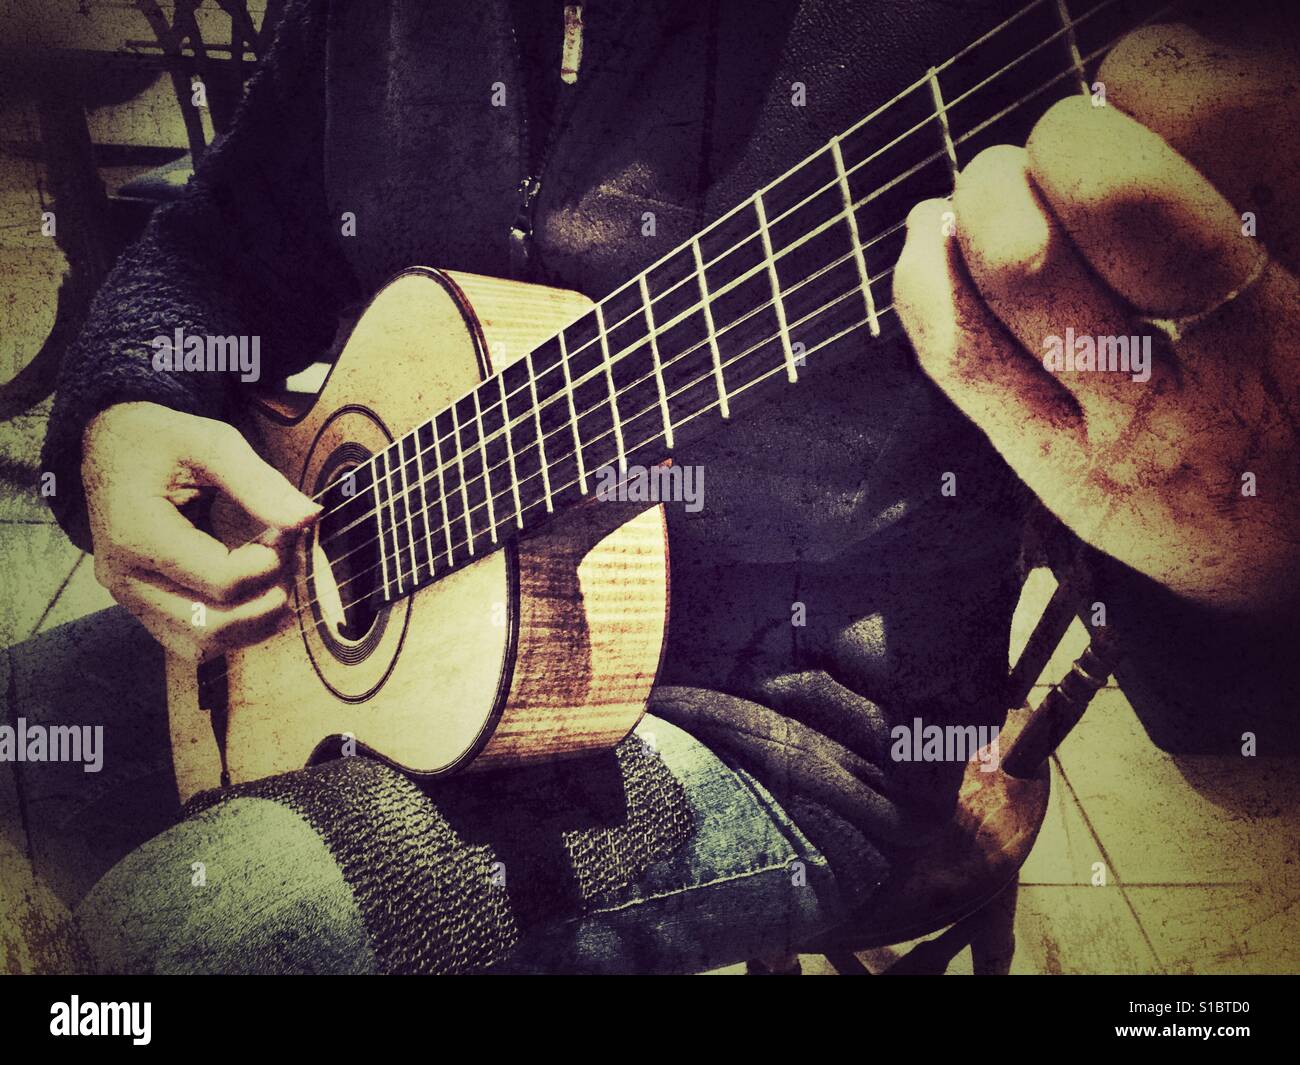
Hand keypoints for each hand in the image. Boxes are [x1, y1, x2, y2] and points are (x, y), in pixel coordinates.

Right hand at [82, 402, 319, 658]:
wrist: (108, 449)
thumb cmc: (160, 442)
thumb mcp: (212, 443)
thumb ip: (260, 483)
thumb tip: (309, 518)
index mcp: (138, 535)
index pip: (222, 582)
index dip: (269, 565)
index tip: (284, 534)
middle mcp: (126, 578)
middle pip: (211, 626)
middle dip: (265, 601)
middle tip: (283, 560)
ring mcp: (129, 598)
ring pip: (201, 645)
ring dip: (252, 623)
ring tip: (273, 579)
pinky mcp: (142, 606)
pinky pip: (191, 641)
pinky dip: (231, 628)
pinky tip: (253, 595)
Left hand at [896, 15, 1299, 612]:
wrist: (1296, 566)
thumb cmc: (1294, 395)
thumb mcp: (1293, 300)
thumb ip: (1249, 191)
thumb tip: (1128, 88)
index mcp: (1292, 321)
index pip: (1181, 168)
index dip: (1134, 102)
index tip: (1127, 96)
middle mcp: (1218, 375)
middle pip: (1092, 215)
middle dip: (1057, 150)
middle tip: (1062, 144)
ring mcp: (1123, 432)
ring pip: (1016, 273)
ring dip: (986, 201)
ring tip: (995, 189)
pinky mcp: (1052, 470)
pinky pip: (959, 355)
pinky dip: (925, 275)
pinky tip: (931, 233)